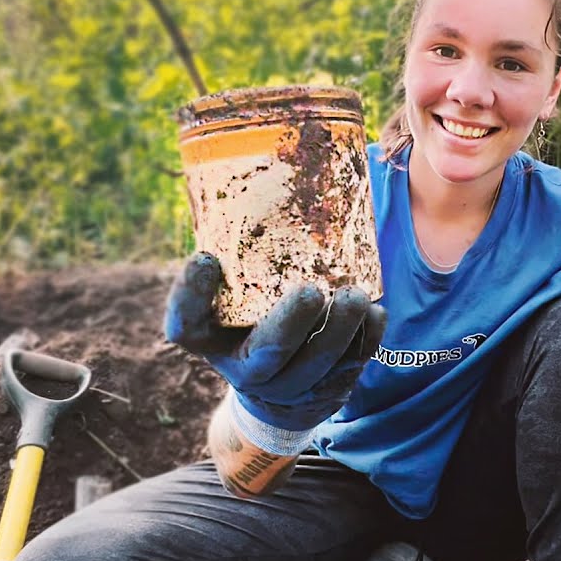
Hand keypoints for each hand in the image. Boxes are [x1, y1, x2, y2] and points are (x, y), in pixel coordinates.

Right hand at [164, 252, 384, 430]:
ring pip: (315, 366)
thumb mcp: (233, 292)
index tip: (205, 257)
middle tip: (311, 290)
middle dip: (290, 324)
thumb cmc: (251, 316)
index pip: (186, 324)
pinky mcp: (326, 391)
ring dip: (339, 331)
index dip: (191, 295)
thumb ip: (240, 254)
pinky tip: (374, 311)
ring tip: (354, 295)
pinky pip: (350, 368)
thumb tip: (266, 170)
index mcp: (210, 339)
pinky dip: (366, 338)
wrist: (276, 387)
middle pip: (264, 355)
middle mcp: (244, 368)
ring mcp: (288, 385)